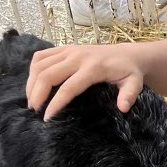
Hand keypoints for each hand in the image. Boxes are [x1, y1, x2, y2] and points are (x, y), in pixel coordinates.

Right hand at [27, 43, 146, 120]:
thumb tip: (122, 108)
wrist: (128, 54)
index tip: (47, 118)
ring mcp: (69, 50)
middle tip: (34, 111)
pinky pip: (41, 56)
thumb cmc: (129, 72)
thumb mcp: (134, 84)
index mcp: (93, 67)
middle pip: (48, 75)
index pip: (69, 87)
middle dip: (37, 94)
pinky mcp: (64, 48)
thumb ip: (129, 95)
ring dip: (31, 83)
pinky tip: (34, 84)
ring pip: (40, 65)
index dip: (55, 103)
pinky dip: (33, 70)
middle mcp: (78, 56)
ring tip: (32, 101)